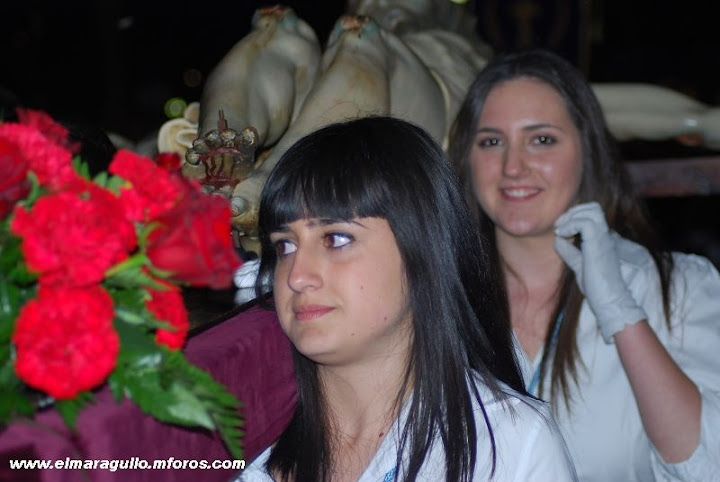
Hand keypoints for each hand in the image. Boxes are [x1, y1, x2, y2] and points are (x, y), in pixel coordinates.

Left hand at [554, 202, 646, 342]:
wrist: (610, 301)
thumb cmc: (597, 288)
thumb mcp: (579, 266)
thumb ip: (571, 253)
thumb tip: (558, 240)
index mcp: (603, 239)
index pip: (593, 214)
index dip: (575, 216)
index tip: (561, 229)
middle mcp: (606, 236)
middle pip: (593, 207)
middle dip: (573, 211)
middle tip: (560, 225)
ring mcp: (604, 239)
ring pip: (591, 210)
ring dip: (571, 216)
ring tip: (560, 229)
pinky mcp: (599, 244)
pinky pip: (585, 223)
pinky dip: (570, 225)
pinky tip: (562, 235)